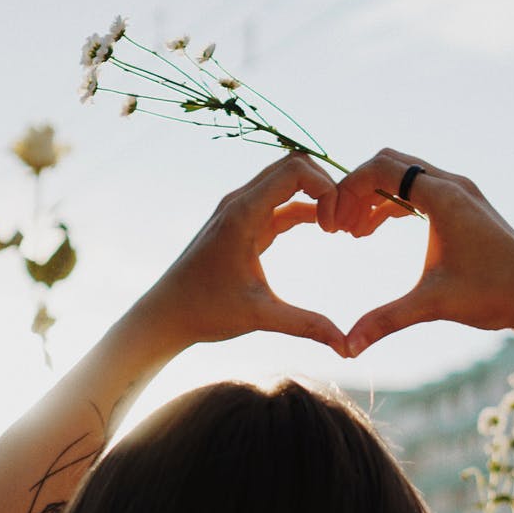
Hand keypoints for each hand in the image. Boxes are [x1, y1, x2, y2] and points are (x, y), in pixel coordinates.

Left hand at [133, 154, 346, 357]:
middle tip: (345, 221)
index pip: (294, 170)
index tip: (337, 225)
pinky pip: (280, 202)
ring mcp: (240, 210)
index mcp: (243, 213)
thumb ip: (306, 325)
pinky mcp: (243, 224)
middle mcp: (240, 202)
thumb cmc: (206, 312)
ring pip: (287, 181)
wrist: (167, 314)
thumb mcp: (260, 317)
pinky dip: (304, 208)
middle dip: (326, 185)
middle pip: (293, 165)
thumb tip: (346, 346)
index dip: (326, 187)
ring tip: (338, 225)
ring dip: (316, 195)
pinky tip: (323, 228)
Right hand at [318, 149, 513, 356]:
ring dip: (375, 198)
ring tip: (354, 234)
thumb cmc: (492, 296)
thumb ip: (386, 320)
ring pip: (406, 176)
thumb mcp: (432, 305)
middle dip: (358, 190)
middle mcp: (454, 186)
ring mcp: (463, 194)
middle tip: (338, 227)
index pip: (382, 169)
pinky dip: (394, 204)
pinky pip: (421, 191)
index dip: (348, 189)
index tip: (332, 220)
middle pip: (391, 163)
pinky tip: (376, 232)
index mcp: (443, 198)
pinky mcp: (468, 207)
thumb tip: (347, 347)